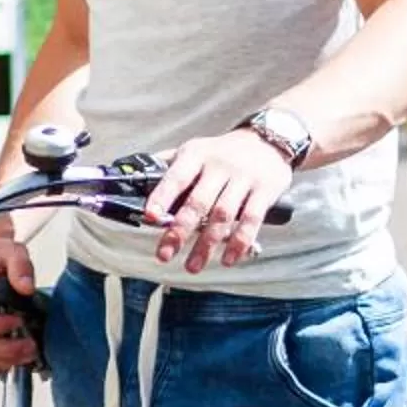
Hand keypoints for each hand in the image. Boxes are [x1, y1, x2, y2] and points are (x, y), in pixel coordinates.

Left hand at [145, 128, 295, 274]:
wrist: (270, 139)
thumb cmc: (224, 151)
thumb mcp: (196, 149)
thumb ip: (169, 165)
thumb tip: (135, 178)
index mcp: (197, 155)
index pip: (176, 177)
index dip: (162, 196)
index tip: (150, 217)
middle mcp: (219, 166)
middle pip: (198, 202)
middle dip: (179, 231)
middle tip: (164, 255)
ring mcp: (243, 178)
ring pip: (223, 215)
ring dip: (207, 244)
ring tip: (192, 266)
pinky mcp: (265, 191)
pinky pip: (251, 220)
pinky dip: (239, 242)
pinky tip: (228, 258)